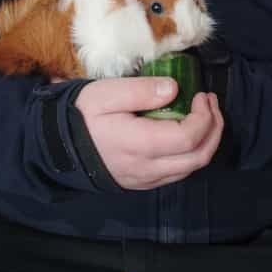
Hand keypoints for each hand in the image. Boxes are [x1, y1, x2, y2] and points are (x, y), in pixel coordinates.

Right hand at [74, 78, 223, 189]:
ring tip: (204, 114)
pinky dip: (191, 153)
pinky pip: (177, 173)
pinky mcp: (142, 183)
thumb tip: (174, 89)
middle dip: (214, 128)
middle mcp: (147, 168)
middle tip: (210, 103)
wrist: (57, 146)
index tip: (201, 94)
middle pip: (198, 157)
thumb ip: (141, 90)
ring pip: (190, 168)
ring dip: (206, 141)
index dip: (204, 116)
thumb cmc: (81, 115)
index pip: (188, 137)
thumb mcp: (106, 93)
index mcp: (139, 144)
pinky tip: (187, 132)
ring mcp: (145, 179)